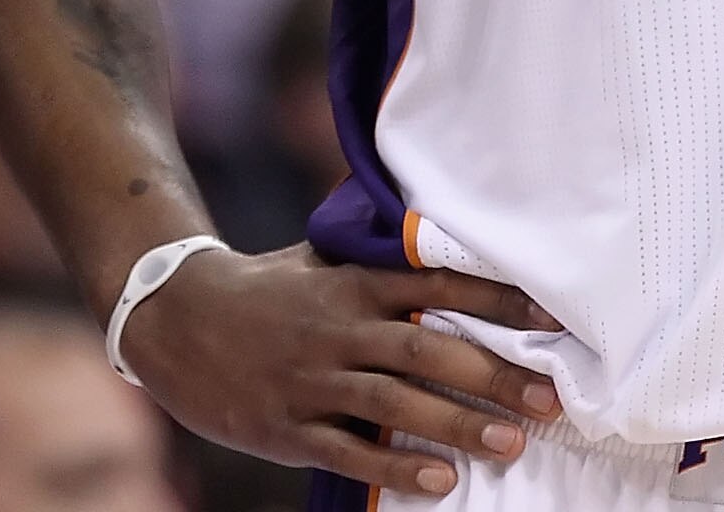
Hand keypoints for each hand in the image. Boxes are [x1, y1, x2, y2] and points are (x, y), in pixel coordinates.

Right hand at [114, 242, 560, 495]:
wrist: (171, 318)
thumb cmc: (260, 291)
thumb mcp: (314, 263)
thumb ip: (372, 262)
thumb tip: (439, 241)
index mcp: (348, 285)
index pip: (435, 287)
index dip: (495, 303)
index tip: (552, 320)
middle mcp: (335, 329)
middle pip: (424, 350)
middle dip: (492, 376)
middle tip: (550, 401)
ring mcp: (309, 379)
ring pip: (392, 403)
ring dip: (455, 424)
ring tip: (510, 443)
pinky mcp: (285, 425)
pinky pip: (347, 449)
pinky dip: (394, 466)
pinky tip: (439, 481)